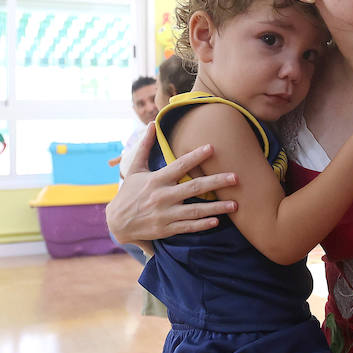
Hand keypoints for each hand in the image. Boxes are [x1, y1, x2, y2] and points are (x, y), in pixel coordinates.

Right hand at [105, 122, 239, 241]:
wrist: (116, 223)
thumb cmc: (129, 193)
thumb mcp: (135, 168)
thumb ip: (146, 146)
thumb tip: (152, 123)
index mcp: (156, 179)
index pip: (180, 165)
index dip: (196, 156)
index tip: (212, 148)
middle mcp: (162, 196)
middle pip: (194, 187)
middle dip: (216, 182)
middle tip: (236, 177)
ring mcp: (165, 214)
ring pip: (195, 211)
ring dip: (216, 207)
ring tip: (235, 204)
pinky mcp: (166, 229)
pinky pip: (188, 227)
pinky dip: (202, 224)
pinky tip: (217, 221)